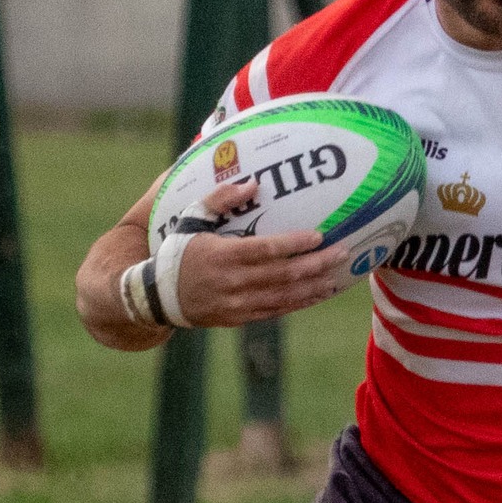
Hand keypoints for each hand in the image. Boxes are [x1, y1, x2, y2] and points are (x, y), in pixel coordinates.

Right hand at [170, 180, 349, 326]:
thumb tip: (253, 184)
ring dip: (314, 286)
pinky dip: (300, 302)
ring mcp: (238, 303)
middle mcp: (233, 282)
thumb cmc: (178, 251)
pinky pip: (277, 310)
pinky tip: (318, 293)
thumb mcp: (191, 217)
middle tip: (342, 252)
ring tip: (338, 275)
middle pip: (283, 274)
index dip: (294, 245)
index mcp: (221, 255)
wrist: (159, 296)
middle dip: (317, 264)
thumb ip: (221, 199)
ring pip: (285, 296)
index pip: (266, 249)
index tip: (319, 236)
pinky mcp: (241, 318)